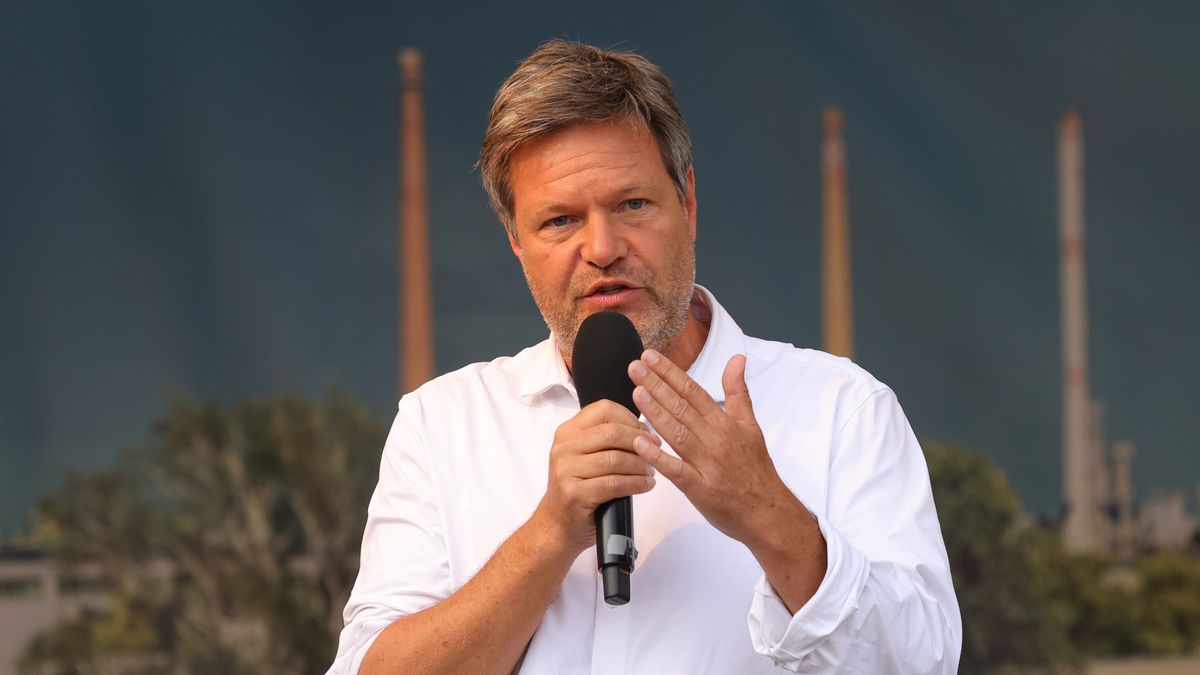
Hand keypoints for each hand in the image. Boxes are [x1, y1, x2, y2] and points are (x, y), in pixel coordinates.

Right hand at [531, 400, 659, 553]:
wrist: (557, 525)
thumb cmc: (579, 489)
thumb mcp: (586, 456)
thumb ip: (606, 440)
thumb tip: (645, 431)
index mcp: (568, 432)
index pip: (604, 410)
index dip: (631, 419)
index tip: (646, 434)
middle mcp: (564, 448)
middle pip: (612, 432)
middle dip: (640, 442)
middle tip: (656, 451)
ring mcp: (566, 471)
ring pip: (616, 459)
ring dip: (641, 465)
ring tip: (651, 471)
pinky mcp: (575, 493)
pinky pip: (615, 483)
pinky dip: (636, 483)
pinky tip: (646, 485)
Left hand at [627, 350, 797, 546]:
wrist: (768, 511)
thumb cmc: (756, 469)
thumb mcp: (751, 426)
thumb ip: (738, 392)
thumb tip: (737, 359)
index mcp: (724, 423)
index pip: (693, 391)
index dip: (671, 372)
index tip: (651, 357)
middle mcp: (715, 439)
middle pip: (682, 406)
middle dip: (657, 384)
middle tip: (635, 366)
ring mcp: (706, 463)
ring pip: (677, 432)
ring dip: (656, 412)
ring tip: (636, 392)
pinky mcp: (699, 488)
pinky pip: (676, 470)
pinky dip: (658, 457)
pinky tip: (640, 443)